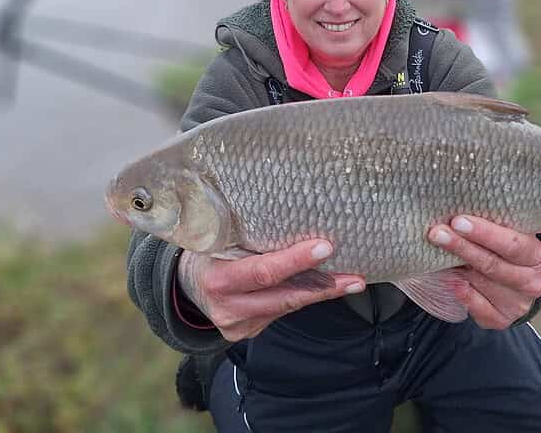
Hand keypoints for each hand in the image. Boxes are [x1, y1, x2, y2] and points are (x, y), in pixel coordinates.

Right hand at [177, 240, 365, 341]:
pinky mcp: (247, 332)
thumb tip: (290, 208)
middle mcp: (228, 307)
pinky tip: (327, 288)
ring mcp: (238, 325)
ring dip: (322, 294)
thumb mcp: (217, 237)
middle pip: (283, 297)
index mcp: (218, 278)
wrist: (186, 284)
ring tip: (353, 282)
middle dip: (323, 286)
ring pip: (287, 307)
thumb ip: (244, 233)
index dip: (295, 261)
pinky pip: (281, 313)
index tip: (324, 247)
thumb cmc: (207, 250)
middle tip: (355, 277)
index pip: (263, 271)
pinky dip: (303, 298)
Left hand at [428, 215, 540, 329]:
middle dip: (462, 247)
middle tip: (437, 233)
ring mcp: (517, 304)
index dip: (484, 233)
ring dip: (456, 267)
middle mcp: (531, 282)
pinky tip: (449, 279)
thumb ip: (493, 223)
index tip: (458, 221)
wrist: (515, 278)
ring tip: (435, 251)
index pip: (511, 244)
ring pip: (481, 283)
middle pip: (492, 264)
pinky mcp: (501, 319)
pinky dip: (460, 292)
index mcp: (536, 255)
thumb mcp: (508, 232)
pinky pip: (476, 307)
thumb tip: (457, 209)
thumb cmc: (504, 247)